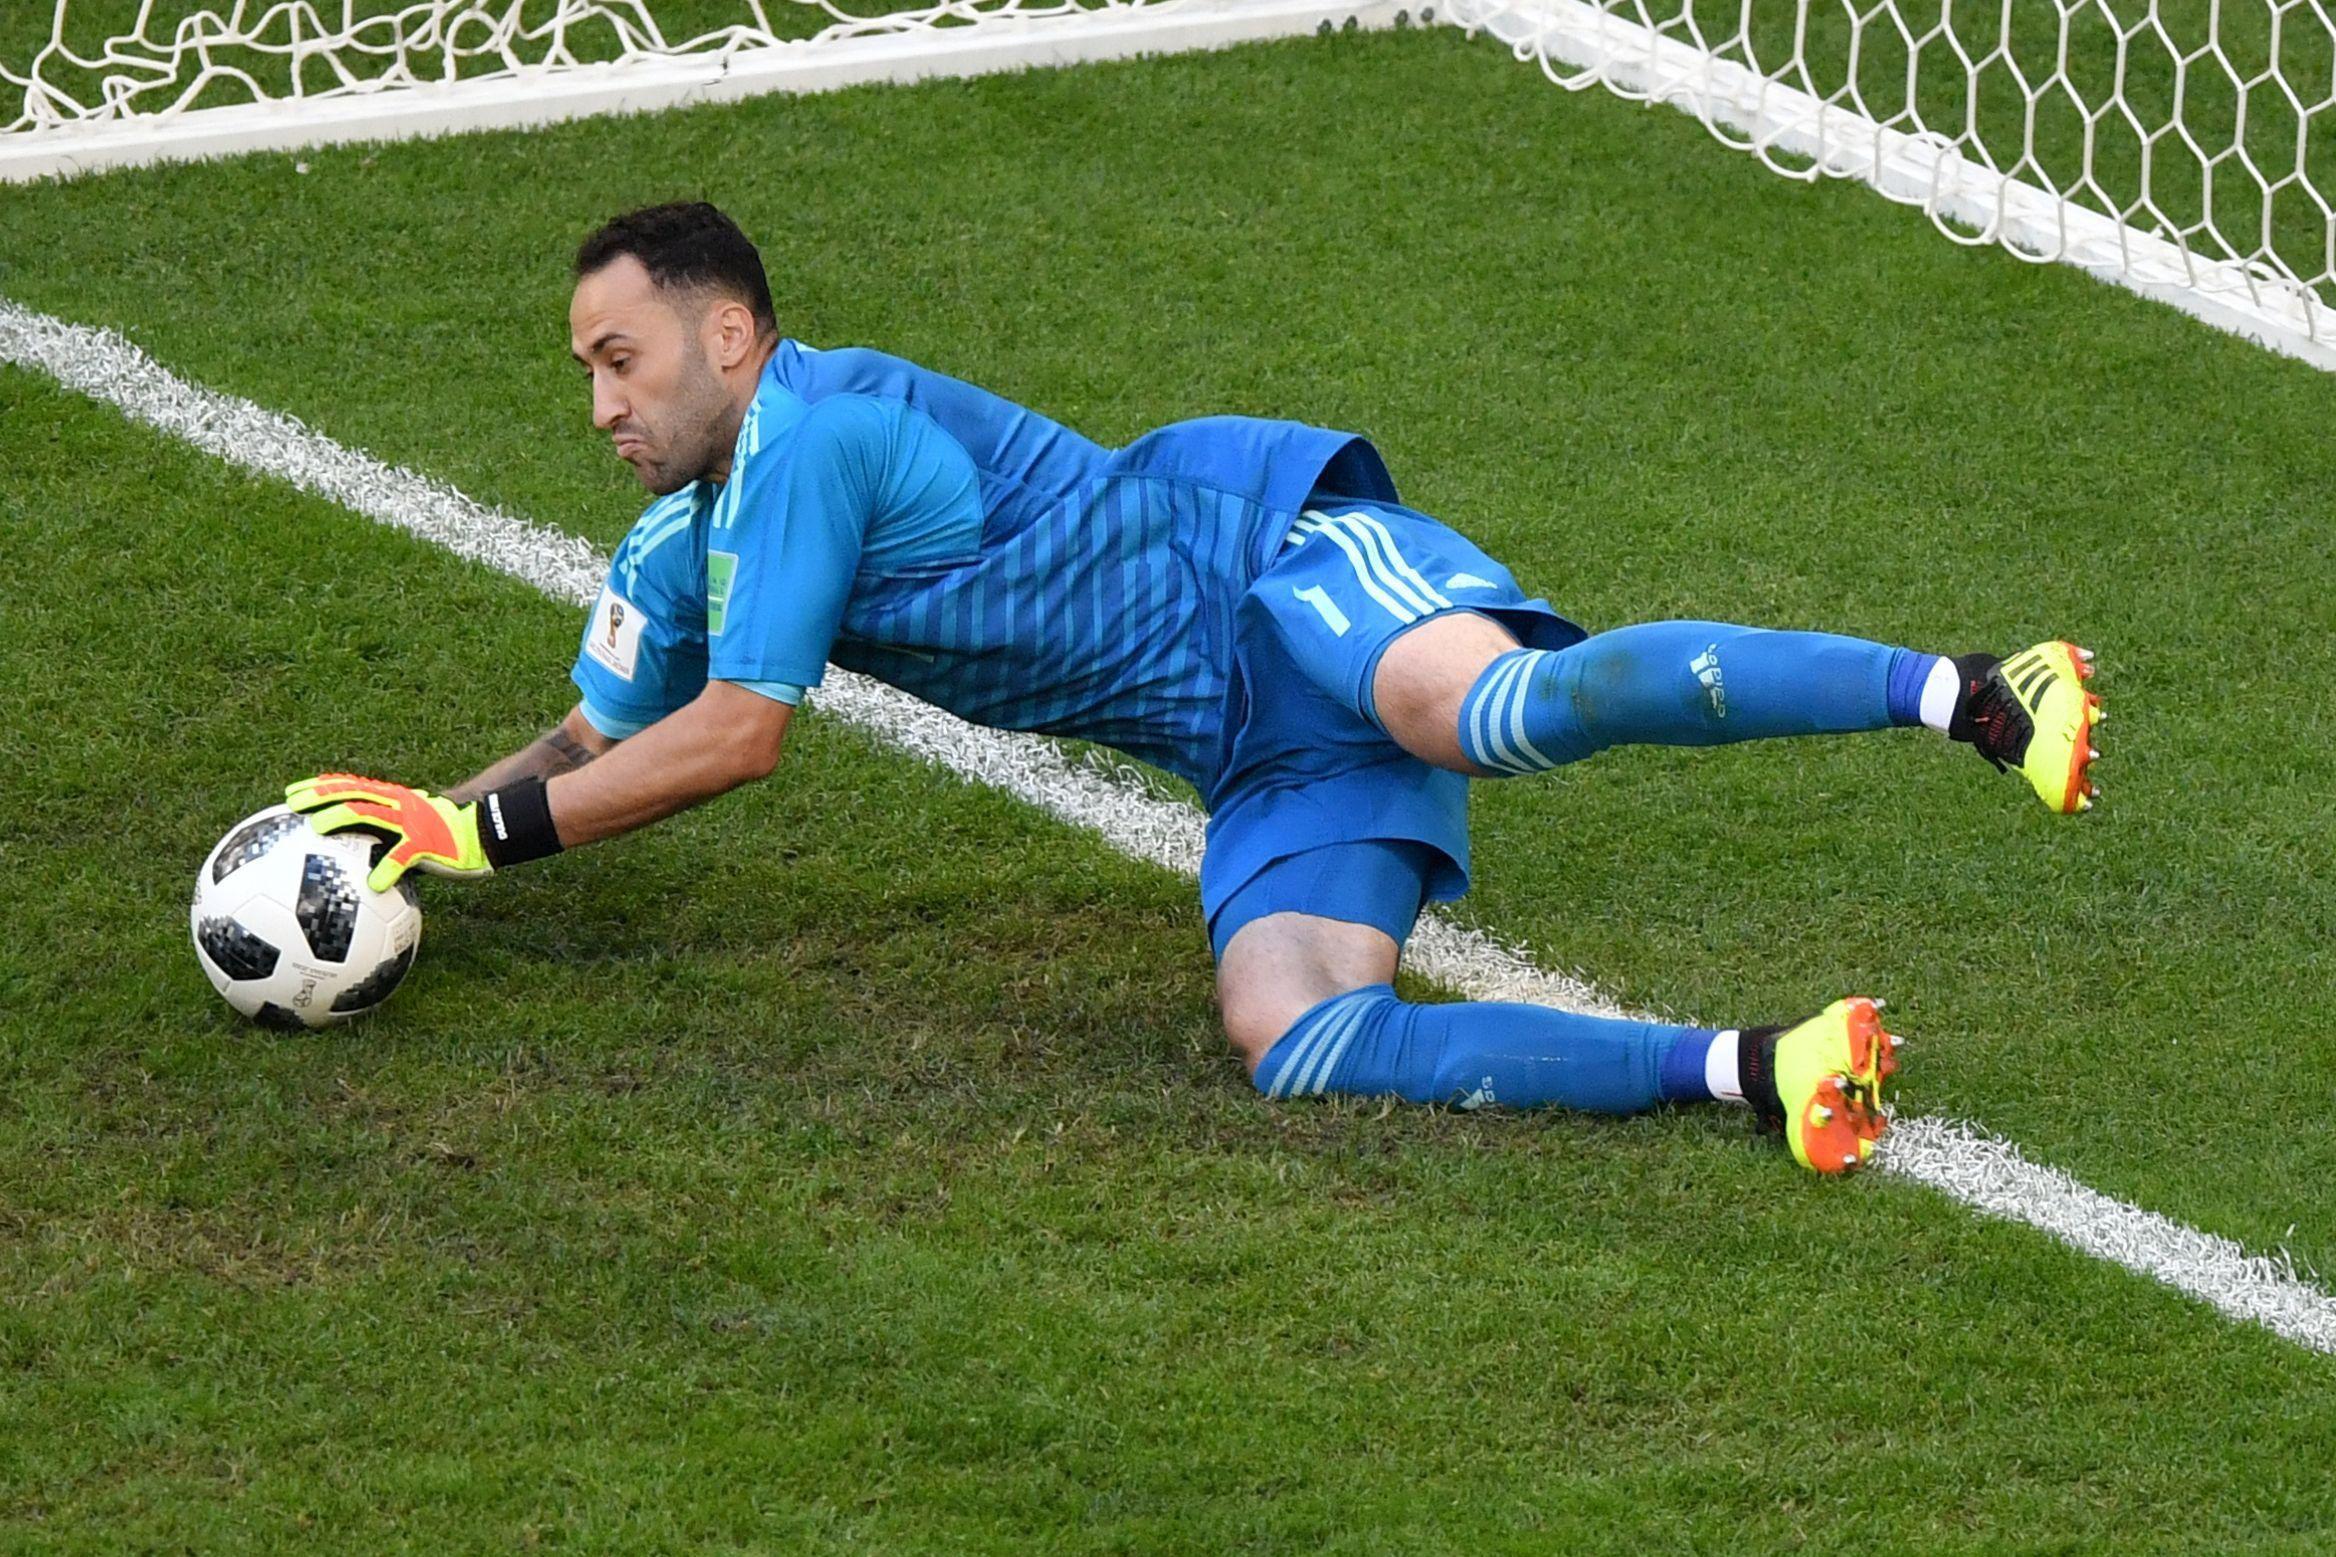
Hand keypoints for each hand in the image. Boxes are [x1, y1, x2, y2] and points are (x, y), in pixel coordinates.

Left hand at [285, 773, 490, 891]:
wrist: (485, 833)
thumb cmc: (446, 836)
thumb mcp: (412, 829)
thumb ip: (385, 838)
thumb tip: (354, 863)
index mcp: (393, 799)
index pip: (351, 786)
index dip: (320, 786)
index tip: (292, 793)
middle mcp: (399, 803)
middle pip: (353, 792)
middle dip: (320, 795)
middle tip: (291, 804)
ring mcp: (412, 820)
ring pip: (370, 813)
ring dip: (342, 818)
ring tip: (318, 828)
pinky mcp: (427, 842)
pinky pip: (403, 855)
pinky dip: (388, 869)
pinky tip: (374, 884)